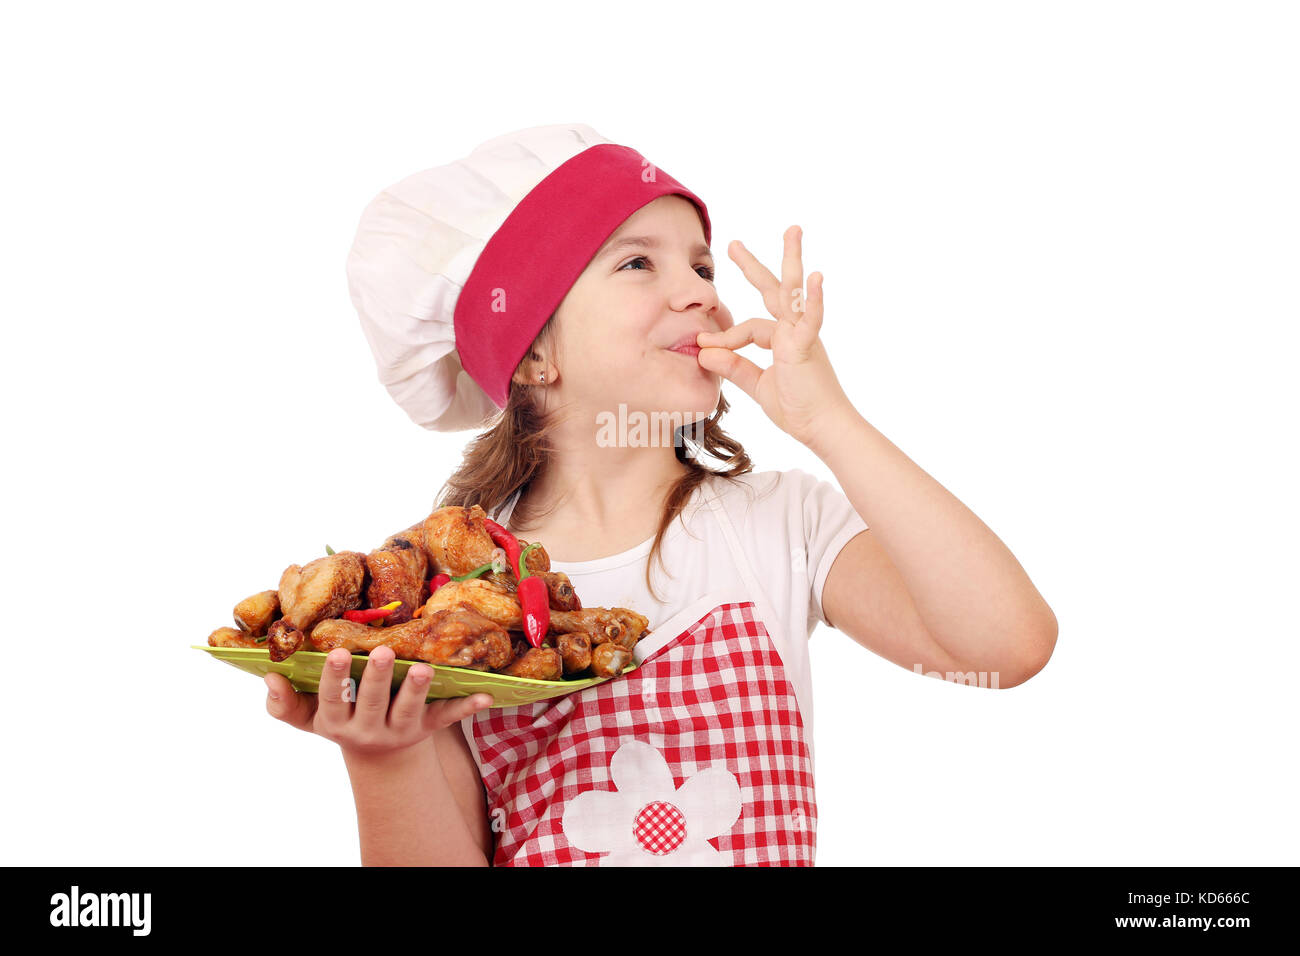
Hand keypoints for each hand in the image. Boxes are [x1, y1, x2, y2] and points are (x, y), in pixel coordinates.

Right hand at [264, 645, 493, 757]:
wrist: (379, 755)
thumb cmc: (340, 718)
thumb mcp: (309, 717)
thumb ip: (284, 703)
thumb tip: (269, 676)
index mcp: (336, 722)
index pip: (332, 701)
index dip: (335, 679)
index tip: (338, 654)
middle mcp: (367, 730)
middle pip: (373, 703)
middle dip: (378, 679)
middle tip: (385, 652)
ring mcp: (400, 731)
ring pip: (410, 711)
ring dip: (418, 690)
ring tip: (424, 668)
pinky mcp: (427, 728)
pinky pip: (447, 718)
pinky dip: (466, 707)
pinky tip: (484, 695)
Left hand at [696, 225, 853, 451]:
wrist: (823, 430)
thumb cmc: (798, 410)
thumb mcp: (758, 386)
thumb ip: (735, 367)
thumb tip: (705, 352)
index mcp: (783, 340)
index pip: (749, 328)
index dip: (725, 336)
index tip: (702, 342)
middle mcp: (794, 331)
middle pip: (774, 291)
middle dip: (754, 266)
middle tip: (734, 243)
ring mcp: (804, 335)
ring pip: (793, 293)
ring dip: (792, 261)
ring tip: (792, 231)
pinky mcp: (810, 346)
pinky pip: (811, 319)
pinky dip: (813, 299)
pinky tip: (815, 277)